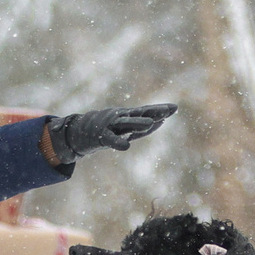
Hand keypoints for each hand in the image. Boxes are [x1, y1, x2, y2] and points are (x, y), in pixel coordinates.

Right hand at [50, 103, 176, 159]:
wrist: (80, 131)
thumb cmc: (106, 130)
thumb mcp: (126, 129)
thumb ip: (142, 128)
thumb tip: (161, 123)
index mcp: (128, 116)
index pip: (147, 112)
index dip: (160, 110)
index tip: (174, 108)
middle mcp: (121, 117)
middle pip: (140, 115)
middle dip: (153, 112)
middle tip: (167, 111)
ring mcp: (110, 124)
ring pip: (126, 123)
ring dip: (138, 123)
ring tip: (151, 123)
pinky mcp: (100, 135)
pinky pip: (110, 139)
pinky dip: (117, 142)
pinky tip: (125, 146)